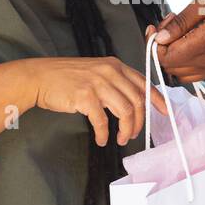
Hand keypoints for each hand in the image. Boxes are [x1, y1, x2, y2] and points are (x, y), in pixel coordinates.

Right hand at [27, 54, 167, 147]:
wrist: (39, 77)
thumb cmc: (65, 78)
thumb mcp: (95, 72)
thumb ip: (114, 83)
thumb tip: (132, 103)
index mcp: (115, 66)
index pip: (143, 83)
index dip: (157, 99)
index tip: (164, 112)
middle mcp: (109, 72)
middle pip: (137, 101)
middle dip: (139, 122)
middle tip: (133, 135)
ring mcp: (98, 83)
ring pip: (125, 111)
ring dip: (126, 130)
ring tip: (121, 139)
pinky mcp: (85, 96)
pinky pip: (102, 121)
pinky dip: (104, 134)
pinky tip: (101, 139)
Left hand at [143, 23, 204, 122]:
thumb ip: (181, 21)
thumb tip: (160, 37)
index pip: (166, 56)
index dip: (155, 42)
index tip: (159, 24)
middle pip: (168, 66)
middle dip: (162, 46)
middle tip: (171, 23)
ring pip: (176, 72)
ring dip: (171, 54)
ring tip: (179, 32)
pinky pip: (188, 73)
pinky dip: (181, 60)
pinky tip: (188, 41)